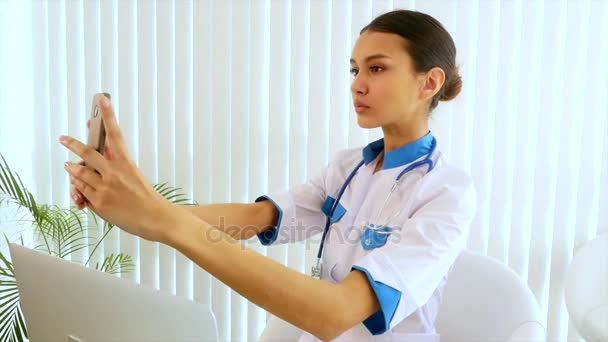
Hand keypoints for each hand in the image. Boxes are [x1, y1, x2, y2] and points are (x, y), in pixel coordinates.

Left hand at [60, 96, 172, 241]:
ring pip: (79, 174)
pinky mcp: (99, 203)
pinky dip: (78, 188)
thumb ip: (118, 165)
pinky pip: (81, 192)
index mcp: (126, 163)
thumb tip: (101, 157)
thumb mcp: (135, 176)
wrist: (156, 218)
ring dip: (72, 169)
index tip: (102, 100)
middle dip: (72, 144)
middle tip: (63, 138)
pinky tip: (76, 186)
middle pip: (87, 153)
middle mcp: (114, 174)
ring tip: (67, 165)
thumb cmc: (148, 198)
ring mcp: (105, 188)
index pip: (115, 134)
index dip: (108, 115)